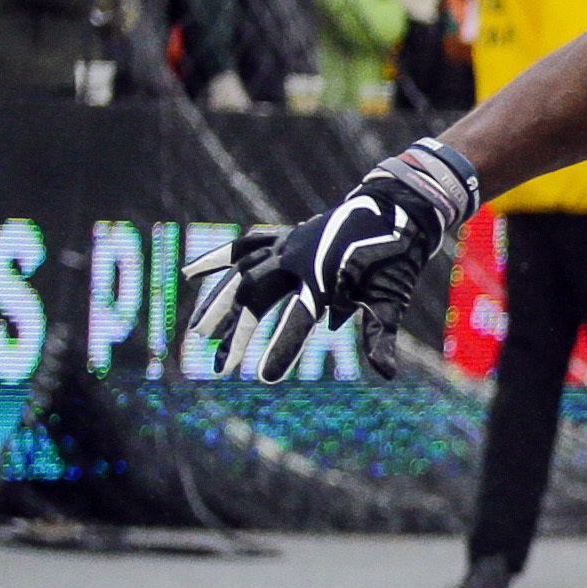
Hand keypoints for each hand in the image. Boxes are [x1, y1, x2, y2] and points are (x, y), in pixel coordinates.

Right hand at [178, 137, 477, 380]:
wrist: (396, 210)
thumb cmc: (395, 261)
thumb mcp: (390, 299)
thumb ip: (380, 335)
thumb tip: (386, 375)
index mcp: (325, 278)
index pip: (298, 320)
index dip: (281, 349)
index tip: (264, 378)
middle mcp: (297, 260)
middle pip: (257, 299)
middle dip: (238, 333)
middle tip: (221, 368)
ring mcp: (287, 245)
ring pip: (240, 275)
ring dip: (218, 304)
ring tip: (199, 333)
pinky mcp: (285, 236)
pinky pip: (244, 246)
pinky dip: (217, 259)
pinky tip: (190, 274)